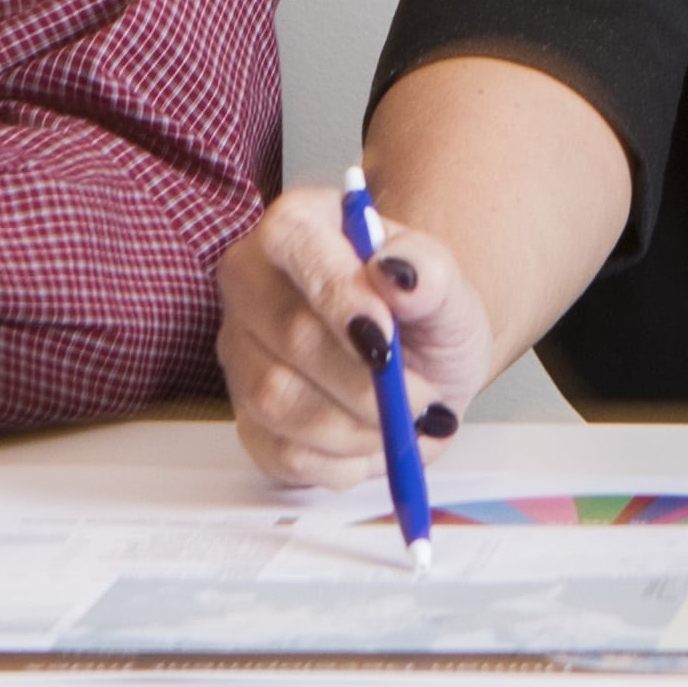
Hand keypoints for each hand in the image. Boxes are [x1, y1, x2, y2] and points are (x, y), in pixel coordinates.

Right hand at [222, 186, 496, 486]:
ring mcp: (241, 353)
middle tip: (423, 396)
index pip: (293, 242)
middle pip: (290, 335)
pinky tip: (373, 440)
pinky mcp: (247, 420)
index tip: (387, 341)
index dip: (339, 296)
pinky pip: (282, 453)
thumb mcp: (447, 283)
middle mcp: (251, 282)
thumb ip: (429, 269)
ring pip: (279, 401)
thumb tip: (397, 271)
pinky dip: (342, 460)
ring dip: (357, 425)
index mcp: (296, 226)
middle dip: (368, 382)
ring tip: (404, 418)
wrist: (423, 361)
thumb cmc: (424, 311)